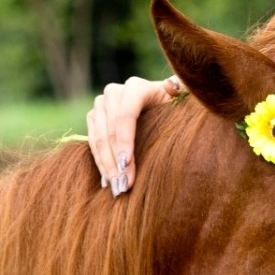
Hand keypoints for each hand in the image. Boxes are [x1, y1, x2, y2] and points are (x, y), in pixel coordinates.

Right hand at [86, 75, 181, 194]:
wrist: (162, 107)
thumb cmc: (177, 107)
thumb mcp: (181, 101)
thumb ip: (178, 95)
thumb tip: (171, 88)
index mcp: (137, 87)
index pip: (125, 114)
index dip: (124, 139)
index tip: (127, 164)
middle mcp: (115, 92)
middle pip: (109, 128)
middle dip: (115, 159)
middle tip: (123, 185)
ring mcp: (101, 104)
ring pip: (97, 136)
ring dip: (106, 164)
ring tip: (117, 187)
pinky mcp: (94, 117)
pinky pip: (92, 142)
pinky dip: (100, 162)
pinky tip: (107, 180)